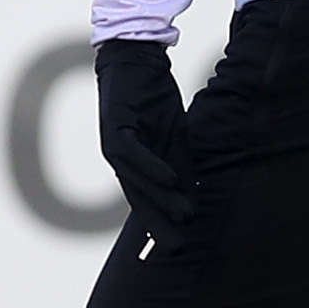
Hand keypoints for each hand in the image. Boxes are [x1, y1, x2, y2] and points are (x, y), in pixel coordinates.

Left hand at [93, 40, 196, 235]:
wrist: (137, 59)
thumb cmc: (152, 99)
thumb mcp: (174, 135)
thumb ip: (181, 166)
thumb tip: (193, 197)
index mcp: (133, 163)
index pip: (146, 200)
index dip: (160, 223)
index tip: (177, 247)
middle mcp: (120, 159)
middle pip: (139, 198)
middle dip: (157, 223)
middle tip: (177, 247)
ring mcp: (115, 144)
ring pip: (136, 180)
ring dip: (160, 198)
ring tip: (183, 216)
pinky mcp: (115, 127)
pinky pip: (133, 153)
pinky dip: (151, 167)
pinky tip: (171, 179)